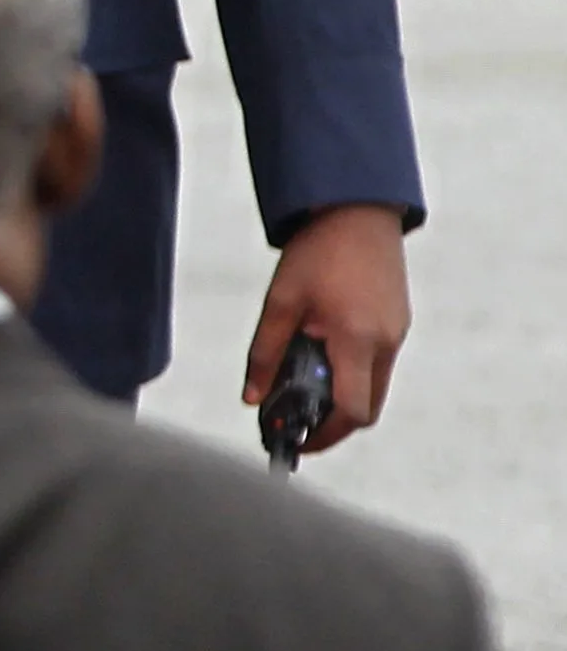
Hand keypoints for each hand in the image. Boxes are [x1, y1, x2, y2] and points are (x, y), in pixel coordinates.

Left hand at [243, 202, 409, 455]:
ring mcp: (397, 334)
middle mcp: (385, 342)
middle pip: (366, 408)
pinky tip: (319, 354)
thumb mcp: (280, 301)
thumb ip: (264, 353)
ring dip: (341, 395)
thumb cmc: (317, 252)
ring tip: (299, 383)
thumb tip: (253, 399)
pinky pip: (376, 364)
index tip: (296, 440)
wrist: (357, 210)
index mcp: (357, 339)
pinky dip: (350, 372)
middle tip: (294, 419)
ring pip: (373, 387)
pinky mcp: (397, 323)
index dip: (324, 435)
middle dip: (331, 422)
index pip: (352, 411)